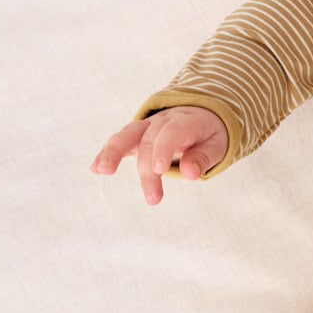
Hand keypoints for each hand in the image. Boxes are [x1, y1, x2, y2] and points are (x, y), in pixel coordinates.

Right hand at [89, 106, 228, 204]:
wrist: (201, 113)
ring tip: (103, 170)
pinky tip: (95, 168)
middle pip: (150, 141)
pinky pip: (120, 140)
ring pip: (128, 134)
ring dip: (114, 151)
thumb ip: (203, 158)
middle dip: (148, 170)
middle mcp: (164, 120)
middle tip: (153, 198)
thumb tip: (190, 174)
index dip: (164, 148)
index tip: (159, 169)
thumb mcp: (217, 146)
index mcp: (187, 121)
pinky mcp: (137, 134)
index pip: (173, 132)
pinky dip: (107, 152)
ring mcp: (147, 126)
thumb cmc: (209, 134)